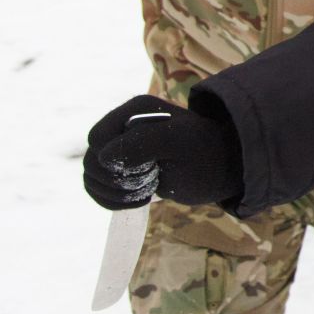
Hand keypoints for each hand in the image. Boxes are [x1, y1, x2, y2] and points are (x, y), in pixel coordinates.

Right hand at [82, 95, 242, 210]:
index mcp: (134, 111)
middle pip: (91, 161)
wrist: (222, 168)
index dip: (115, 160)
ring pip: (91, 178)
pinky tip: (140, 200)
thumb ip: (142, 143)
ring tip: (149, 190)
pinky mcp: (121, 172)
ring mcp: (119, 151)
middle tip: (152, 181)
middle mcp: (122, 129)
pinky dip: (113, 202)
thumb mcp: (179, 143)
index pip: (97, 138)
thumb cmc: (206, 153)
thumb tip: (103, 156)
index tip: (150, 167)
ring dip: (116, 193)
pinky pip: (97, 190)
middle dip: (117, 180)